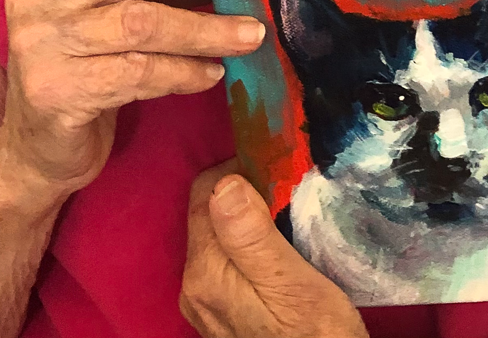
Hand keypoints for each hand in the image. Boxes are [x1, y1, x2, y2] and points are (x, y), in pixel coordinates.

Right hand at [0, 0, 269, 195]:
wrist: (38, 147)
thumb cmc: (89, 61)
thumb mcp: (113, 6)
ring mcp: (41, 40)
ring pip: (141, 21)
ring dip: (205, 26)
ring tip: (252, 33)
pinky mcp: (55, 90)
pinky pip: (137, 73)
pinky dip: (183, 72)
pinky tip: (213, 73)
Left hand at [180, 160, 368, 337]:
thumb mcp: (293, 284)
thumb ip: (252, 236)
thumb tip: (222, 184)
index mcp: (205, 272)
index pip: (205, 192)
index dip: (240, 171)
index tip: (278, 170)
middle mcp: (194, 287)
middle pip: (209, 214)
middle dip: (244, 193)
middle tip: (288, 190)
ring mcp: (206, 306)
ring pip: (220, 237)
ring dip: (249, 219)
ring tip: (289, 216)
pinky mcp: (223, 317)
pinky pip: (228, 263)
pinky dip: (250, 246)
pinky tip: (281, 250)